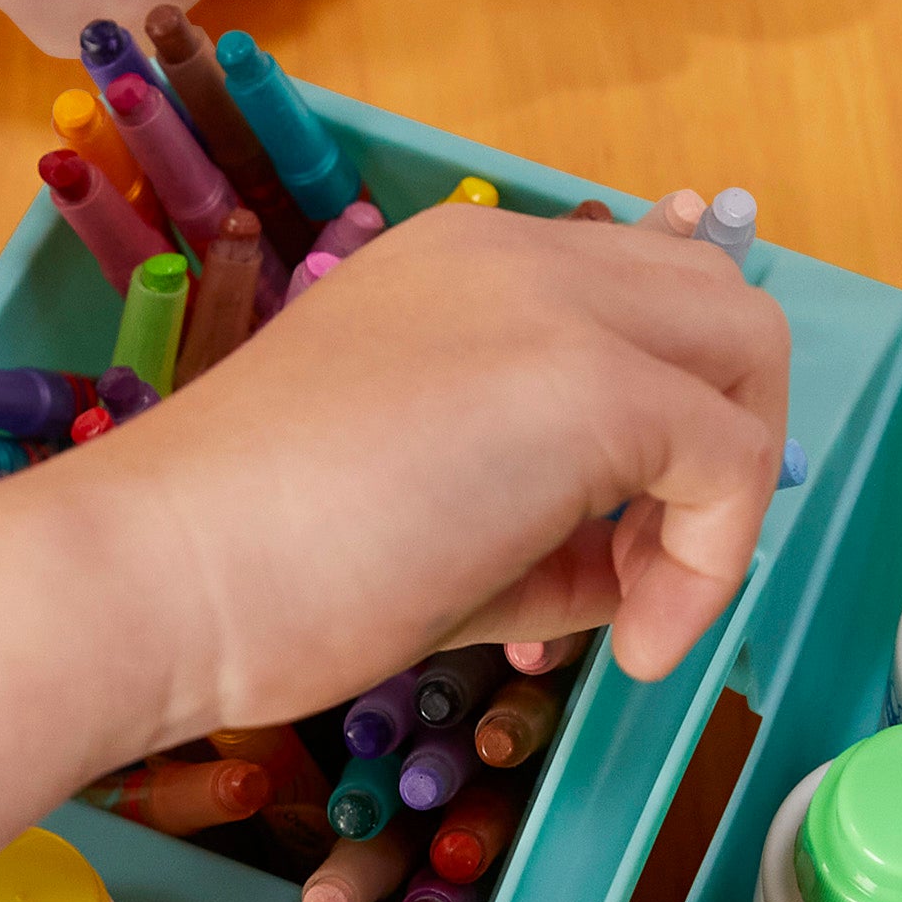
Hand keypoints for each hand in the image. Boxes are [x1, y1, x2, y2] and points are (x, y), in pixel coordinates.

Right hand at [0, 201, 785, 901]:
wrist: (155, 574)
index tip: (629, 524)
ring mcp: (556, 306)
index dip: (669, 399)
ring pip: (747, 354)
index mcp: (459, 263)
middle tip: (649, 572)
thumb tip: (632, 568)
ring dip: (723, 498)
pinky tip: (628, 648)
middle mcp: (516, 253)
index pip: (635, 283)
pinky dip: (710, 563)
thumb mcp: (426, 516)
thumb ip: (543, 521)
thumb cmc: (248, 564)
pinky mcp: (587, 384)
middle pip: (718, 305)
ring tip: (633, 616)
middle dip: (721, 443)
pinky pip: (730, 459)